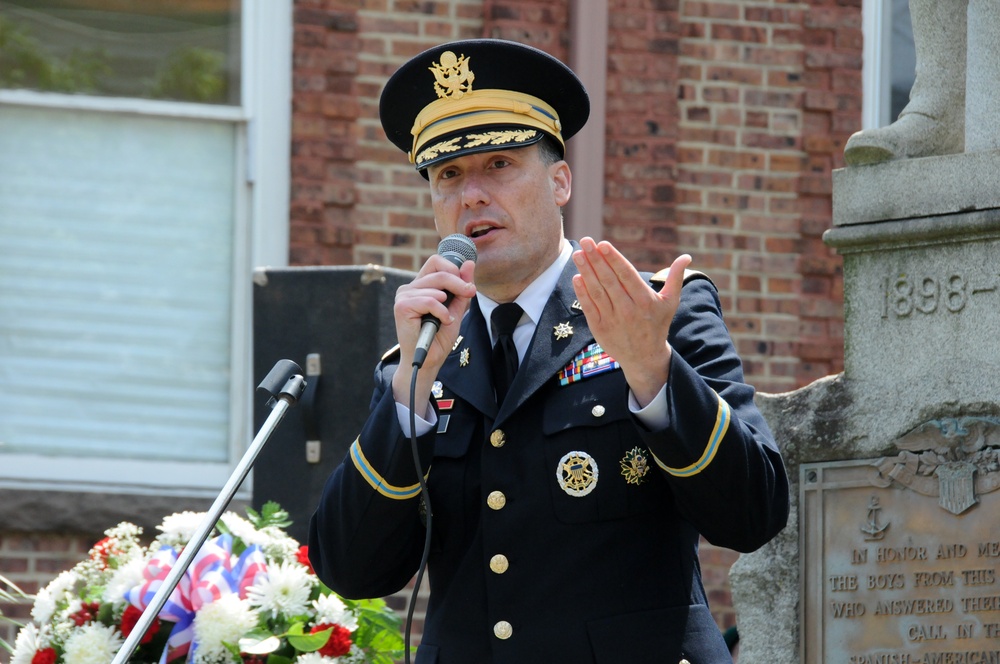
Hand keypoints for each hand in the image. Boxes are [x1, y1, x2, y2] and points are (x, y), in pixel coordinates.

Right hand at [391, 255, 476, 412]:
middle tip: (469, 293)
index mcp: (420, 286)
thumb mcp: (456, 309)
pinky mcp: (402, 307)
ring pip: (436, 285)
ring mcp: (404, 296)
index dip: (454, 269)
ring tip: (447, 318)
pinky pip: (430, 300)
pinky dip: (441, 312)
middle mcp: (409, 288)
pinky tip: (442, 322)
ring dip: (449, 303)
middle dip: (459, 282)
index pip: (436, 262)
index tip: (467, 285)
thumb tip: (470, 263)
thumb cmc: (439, 337)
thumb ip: (462, 288)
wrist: (428, 361)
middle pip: (439, 270)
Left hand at [571, 237, 690, 407]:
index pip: (626, 275)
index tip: (602, 244)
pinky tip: (577, 277)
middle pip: (609, 280)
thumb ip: (676, 278)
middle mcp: (628, 309)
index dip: (614, 259)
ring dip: (586, 271)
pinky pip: (589, 307)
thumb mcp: (670, 302)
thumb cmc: (657, 324)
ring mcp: (612, 319)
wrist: (644, 357)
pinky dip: (582, 292)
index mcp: (645, 300)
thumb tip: (687, 257)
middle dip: (596, 259)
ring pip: (597, 291)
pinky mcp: (599, 328)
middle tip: (586, 241)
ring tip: (578, 254)